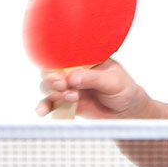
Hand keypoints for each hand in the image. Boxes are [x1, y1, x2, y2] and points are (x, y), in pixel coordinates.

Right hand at [36, 58, 150, 118]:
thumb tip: (72, 78)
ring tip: (70, 98)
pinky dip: (44, 107)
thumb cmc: (123, 89)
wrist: (126, 110)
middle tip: (62, 87)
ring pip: (48, 86)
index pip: (64, 55)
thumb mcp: (113, 81)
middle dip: (52, 79)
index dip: (57, 62)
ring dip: (52, 93)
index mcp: (84, 58)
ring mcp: (68, 86)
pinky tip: (42, 112)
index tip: (61, 74)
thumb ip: (93, 79)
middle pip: (51, 71)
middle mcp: (73, 70)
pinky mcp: (66, 101)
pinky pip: (50, 103)